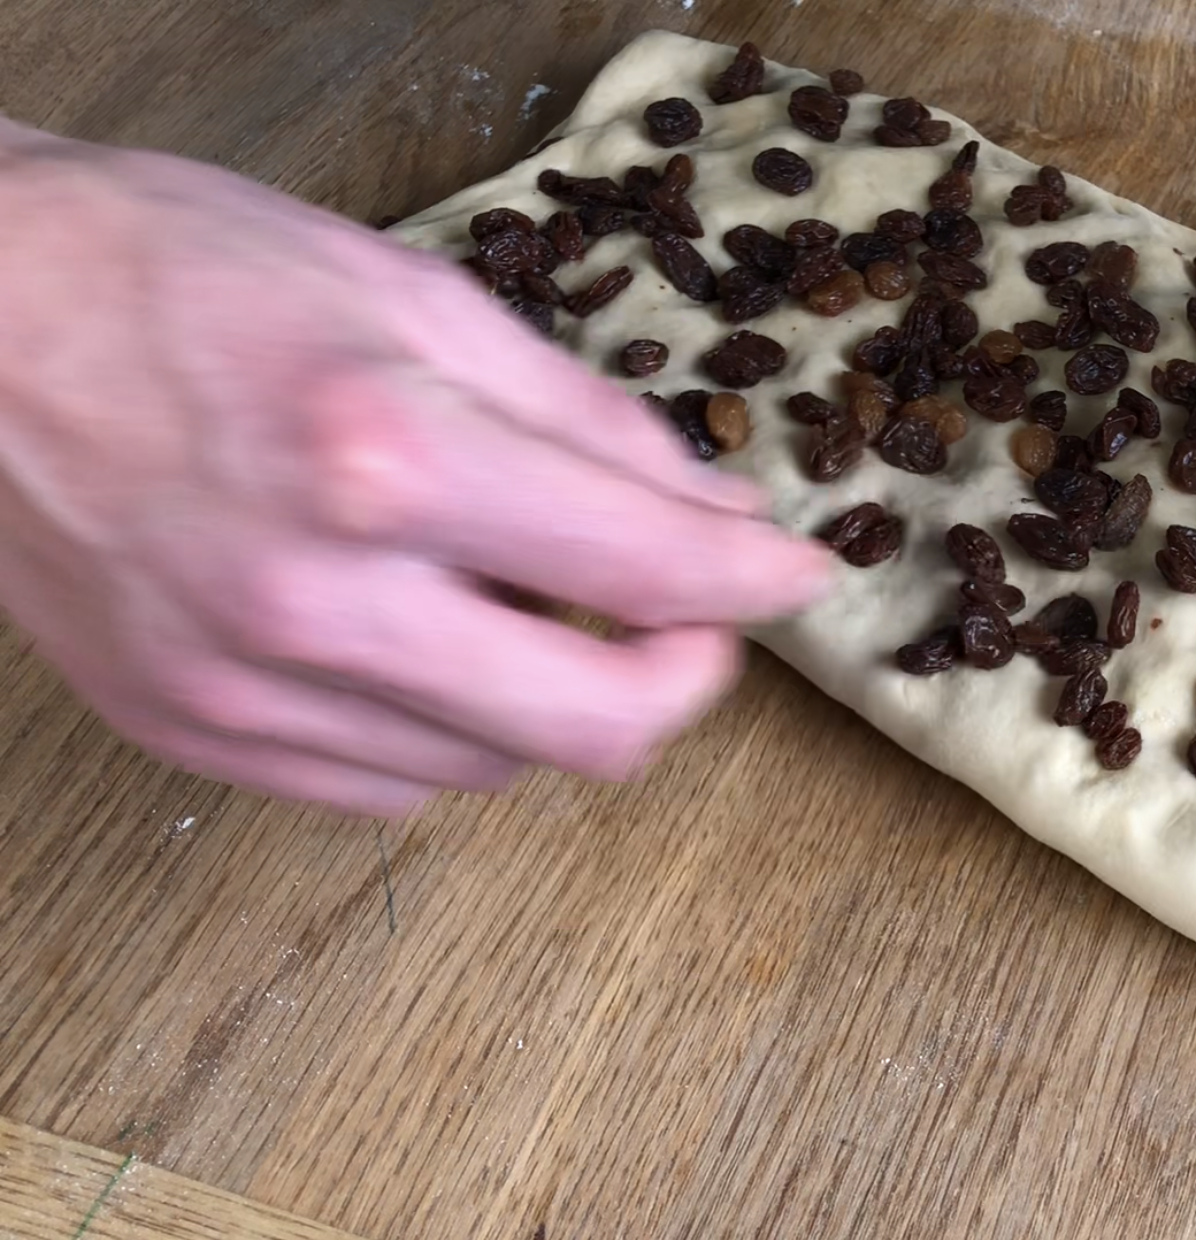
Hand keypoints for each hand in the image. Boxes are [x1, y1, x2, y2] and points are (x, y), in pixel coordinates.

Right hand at [0, 122, 831, 815]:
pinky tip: (430, 645)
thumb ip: (584, 418)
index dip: (756, 583)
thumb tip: (713, 509)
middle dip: (683, 683)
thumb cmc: (180, 275)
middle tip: (693, 627)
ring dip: (557, 699)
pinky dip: (450, 733)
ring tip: (523, 601)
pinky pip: (389, 789)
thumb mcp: (415, 296)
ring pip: (498, 769)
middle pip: (595, 730)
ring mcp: (246, 685)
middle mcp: (319, 598)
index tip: (796, 578)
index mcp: (389, 458)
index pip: (645, 571)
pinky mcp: (192, 730)